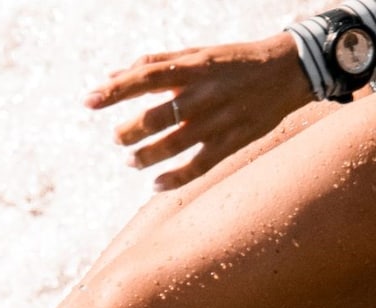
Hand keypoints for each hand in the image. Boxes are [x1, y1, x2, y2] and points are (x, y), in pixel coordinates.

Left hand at [85, 36, 315, 189]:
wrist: (286, 71)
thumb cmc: (232, 61)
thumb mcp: (195, 54)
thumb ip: (153, 64)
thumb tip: (111, 76)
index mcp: (191, 69)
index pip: (145, 78)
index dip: (115, 91)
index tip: (89, 101)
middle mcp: (202, 95)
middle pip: (155, 118)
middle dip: (129, 132)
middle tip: (117, 139)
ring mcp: (217, 121)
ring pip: (173, 145)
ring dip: (146, 157)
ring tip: (131, 161)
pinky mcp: (232, 142)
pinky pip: (198, 166)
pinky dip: (174, 179)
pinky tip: (156, 185)